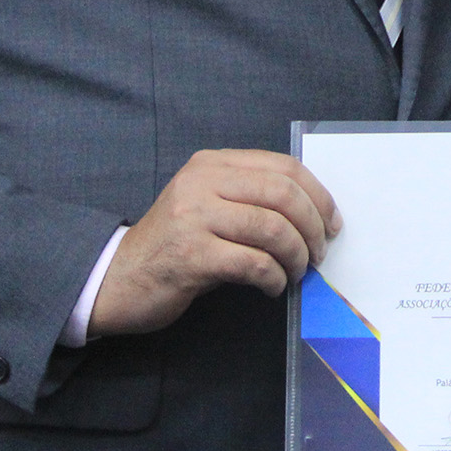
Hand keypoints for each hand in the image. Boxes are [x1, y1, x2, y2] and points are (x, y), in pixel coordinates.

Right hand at [86, 150, 340, 335]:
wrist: (119, 278)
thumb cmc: (176, 246)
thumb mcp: (210, 206)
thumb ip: (251, 199)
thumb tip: (314, 215)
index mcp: (212, 164)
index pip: (283, 167)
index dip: (318, 195)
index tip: (332, 223)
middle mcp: (202, 182)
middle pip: (282, 194)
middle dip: (312, 226)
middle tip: (318, 253)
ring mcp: (194, 217)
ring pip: (272, 228)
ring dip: (296, 256)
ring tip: (295, 272)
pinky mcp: (191, 255)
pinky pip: (253, 263)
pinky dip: (273, 278)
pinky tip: (272, 287)